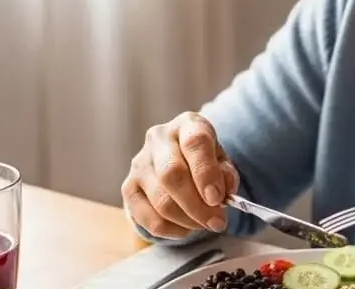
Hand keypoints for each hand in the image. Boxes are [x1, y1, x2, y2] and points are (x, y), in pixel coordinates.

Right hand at [121, 111, 238, 238]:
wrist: (178, 159)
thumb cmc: (204, 159)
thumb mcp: (223, 160)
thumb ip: (226, 175)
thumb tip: (221, 195)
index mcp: (188, 125)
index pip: (195, 144)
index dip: (206, 174)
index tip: (217, 199)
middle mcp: (158, 139)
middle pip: (172, 175)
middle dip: (197, 206)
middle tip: (216, 222)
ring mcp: (139, 163)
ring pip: (160, 200)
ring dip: (187, 220)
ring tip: (204, 224)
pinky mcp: (128, 187)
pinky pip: (147, 218)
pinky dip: (171, 230)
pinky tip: (186, 228)